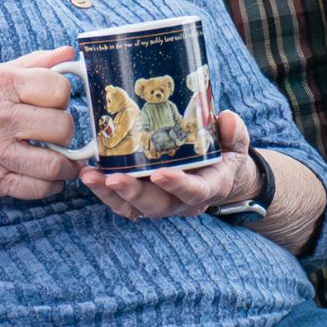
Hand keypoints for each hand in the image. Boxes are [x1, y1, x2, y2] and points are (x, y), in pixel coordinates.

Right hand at [0, 47, 84, 205]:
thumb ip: (30, 64)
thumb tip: (68, 54)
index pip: (58, 88)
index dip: (63, 97)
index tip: (54, 103)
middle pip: (63, 126)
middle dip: (65, 132)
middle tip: (54, 133)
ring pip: (56, 163)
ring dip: (65, 164)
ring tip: (60, 158)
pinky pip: (40, 188)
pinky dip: (51, 185)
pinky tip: (46, 175)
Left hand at [79, 110, 257, 219]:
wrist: (219, 174)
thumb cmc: (225, 154)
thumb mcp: (237, 142)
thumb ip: (235, 132)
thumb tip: (227, 120)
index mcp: (208, 187)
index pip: (193, 192)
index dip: (177, 185)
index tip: (160, 174)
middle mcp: (182, 201)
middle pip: (156, 205)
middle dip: (133, 193)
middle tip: (112, 178)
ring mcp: (162, 202)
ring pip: (134, 207)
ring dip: (110, 194)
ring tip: (90, 176)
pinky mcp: (144, 199)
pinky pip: (122, 203)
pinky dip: (104, 192)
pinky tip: (88, 174)